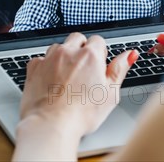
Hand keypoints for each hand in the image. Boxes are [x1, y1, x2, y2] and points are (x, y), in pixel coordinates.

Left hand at [18, 32, 137, 137]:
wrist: (52, 125)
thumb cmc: (81, 114)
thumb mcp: (111, 93)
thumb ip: (120, 69)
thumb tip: (129, 54)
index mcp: (90, 56)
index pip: (98, 40)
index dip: (100, 53)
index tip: (98, 66)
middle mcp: (69, 52)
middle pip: (78, 38)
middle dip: (81, 49)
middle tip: (83, 71)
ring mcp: (50, 58)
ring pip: (59, 47)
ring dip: (64, 56)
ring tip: (67, 77)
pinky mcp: (34, 68)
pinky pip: (41, 59)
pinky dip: (46, 66)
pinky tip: (51, 80)